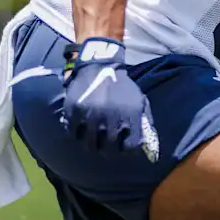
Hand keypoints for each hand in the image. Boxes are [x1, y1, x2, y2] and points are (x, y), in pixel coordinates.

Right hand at [60, 38, 158, 161]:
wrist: (100, 66)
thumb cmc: (122, 87)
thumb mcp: (139, 101)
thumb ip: (144, 121)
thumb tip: (146, 145)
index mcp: (130, 114)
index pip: (131, 145)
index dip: (128, 150)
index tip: (123, 149)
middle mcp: (110, 116)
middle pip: (109, 149)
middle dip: (108, 152)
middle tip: (105, 150)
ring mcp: (91, 115)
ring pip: (89, 144)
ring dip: (91, 146)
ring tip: (93, 143)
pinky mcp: (74, 111)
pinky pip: (73, 134)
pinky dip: (76, 135)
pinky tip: (80, 132)